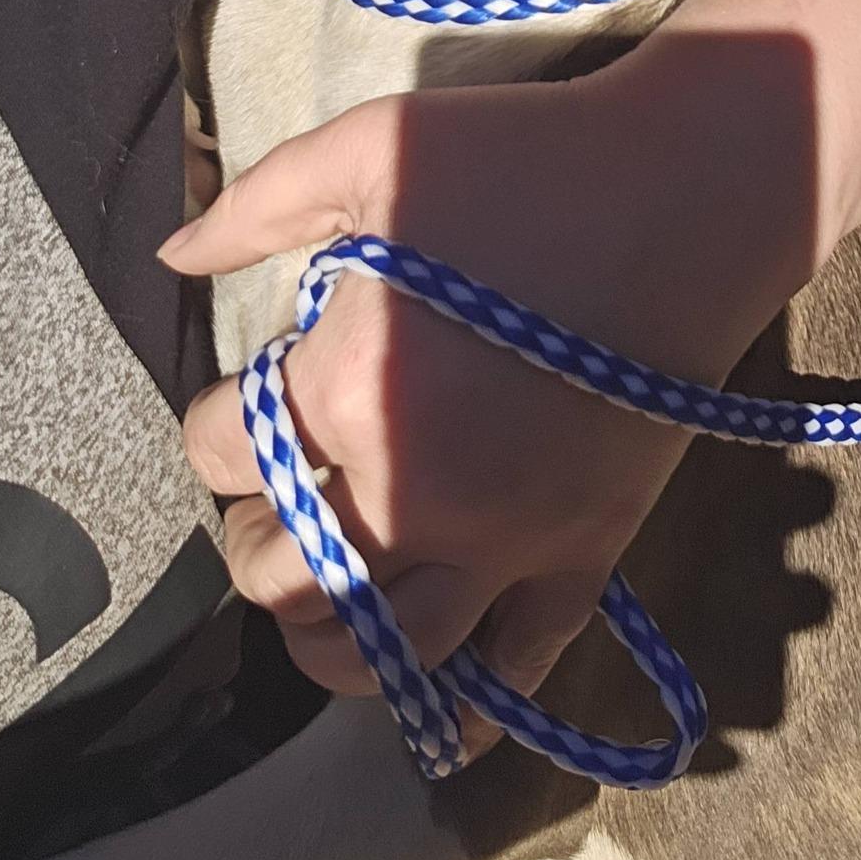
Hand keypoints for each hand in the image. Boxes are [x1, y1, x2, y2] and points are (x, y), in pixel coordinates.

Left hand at [164, 0, 860, 739]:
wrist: (686, 194)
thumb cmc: (520, 160)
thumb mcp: (368, 148)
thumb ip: (257, 206)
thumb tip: (175, 253)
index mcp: (340, 383)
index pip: (219, 449)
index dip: (218, 423)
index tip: (248, 399)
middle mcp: (408, 485)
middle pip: (278, 573)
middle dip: (255, 540)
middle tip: (279, 498)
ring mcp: (502, 536)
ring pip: (380, 652)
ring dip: (329, 642)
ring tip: (328, 603)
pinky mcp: (582, 555)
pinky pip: (517, 672)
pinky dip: (464, 711)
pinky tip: (434, 708)